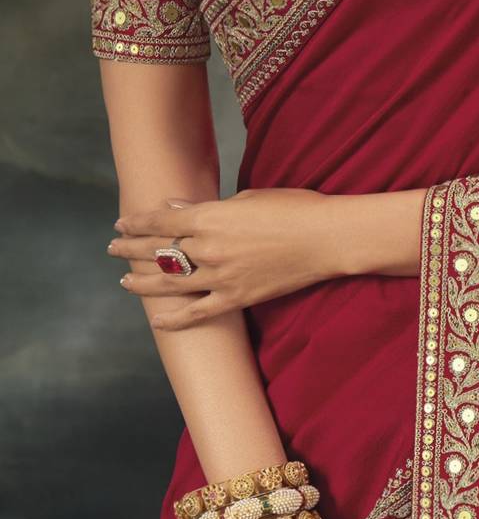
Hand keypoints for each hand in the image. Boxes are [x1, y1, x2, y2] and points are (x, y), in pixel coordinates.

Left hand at [109, 186, 425, 329]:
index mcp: (210, 217)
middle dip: (131, 249)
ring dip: (143, 282)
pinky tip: (158, 320)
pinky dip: (176, 319)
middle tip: (113, 249)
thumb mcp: (250, 197)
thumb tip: (178, 210)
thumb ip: (211, 207)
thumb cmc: (294, 209)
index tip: (121, 223)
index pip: (160, 221)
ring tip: (125, 282)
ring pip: (170, 283)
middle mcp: (208, 248)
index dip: (137, 223)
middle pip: (158, 251)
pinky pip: (198, 312)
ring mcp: (221, 276)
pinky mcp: (237, 297)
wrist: (326, 238)